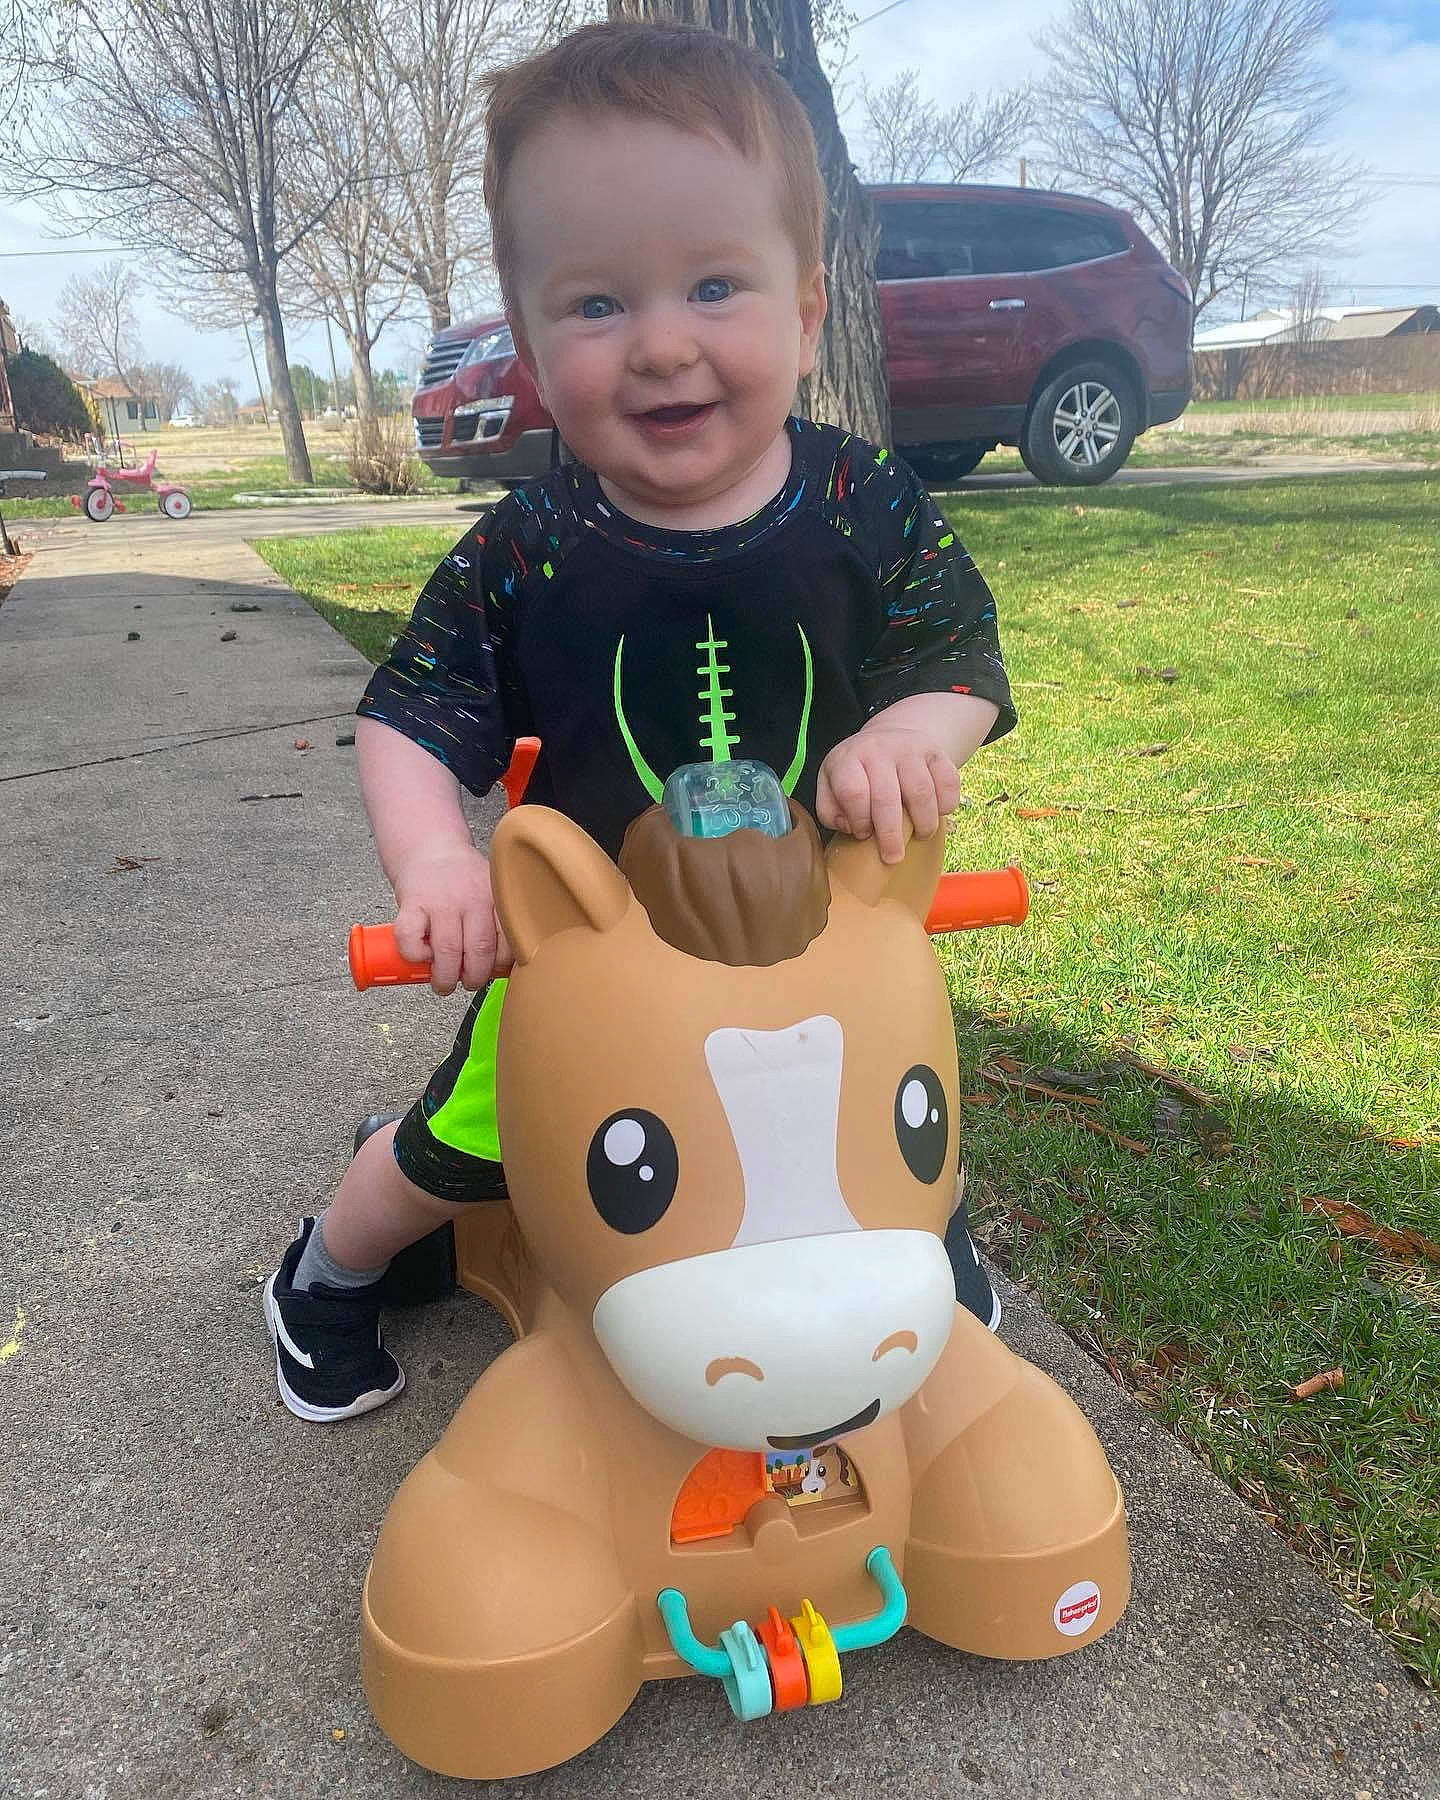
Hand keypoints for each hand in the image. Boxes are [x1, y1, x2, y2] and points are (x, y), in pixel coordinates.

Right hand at [391, 843, 507, 994]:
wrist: (429, 847)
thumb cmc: (460, 879)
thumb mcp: (490, 892)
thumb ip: (498, 923)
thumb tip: (504, 968)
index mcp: (496, 897)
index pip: (508, 940)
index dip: (500, 966)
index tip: (493, 974)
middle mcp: (471, 897)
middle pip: (479, 950)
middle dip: (474, 978)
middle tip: (468, 983)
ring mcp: (440, 900)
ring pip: (448, 951)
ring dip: (445, 978)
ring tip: (444, 983)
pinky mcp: (411, 903)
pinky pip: (411, 940)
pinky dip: (416, 957)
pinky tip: (421, 956)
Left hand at [816, 725, 959, 864]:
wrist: (890, 738)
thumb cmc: (858, 773)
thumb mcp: (831, 785)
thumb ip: (830, 810)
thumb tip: (850, 827)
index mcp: (848, 759)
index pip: (853, 793)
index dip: (859, 820)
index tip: (863, 834)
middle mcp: (879, 749)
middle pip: (887, 798)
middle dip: (890, 835)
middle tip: (893, 857)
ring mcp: (910, 749)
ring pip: (922, 792)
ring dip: (923, 823)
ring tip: (920, 835)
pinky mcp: (937, 753)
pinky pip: (948, 783)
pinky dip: (946, 805)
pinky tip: (937, 813)